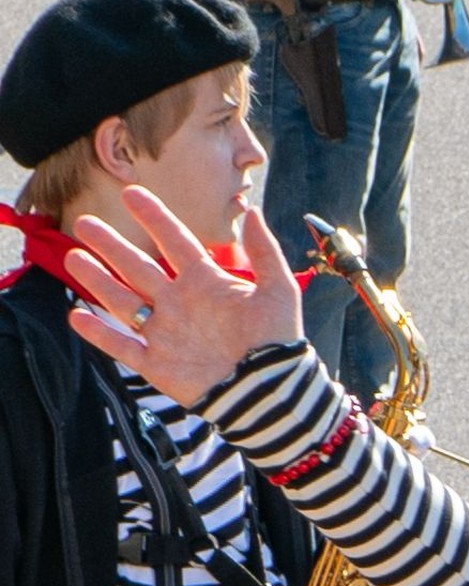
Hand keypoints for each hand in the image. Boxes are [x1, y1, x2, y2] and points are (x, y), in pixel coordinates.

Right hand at [65, 193, 303, 408]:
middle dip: (111, 246)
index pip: (175, 241)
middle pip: (137, 267)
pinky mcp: (159, 365)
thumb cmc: (278, 342)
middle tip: (85, 223)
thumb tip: (253, 211)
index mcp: (206, 283)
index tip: (131, 193)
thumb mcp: (278, 292)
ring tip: (73, 257)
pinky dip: (99, 334)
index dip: (154, 217)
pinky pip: (122, 346)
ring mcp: (167, 334)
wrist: (272, 392)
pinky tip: (76, 316)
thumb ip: (265, 252)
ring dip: (98, 280)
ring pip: (123, 301)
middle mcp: (180, 303)